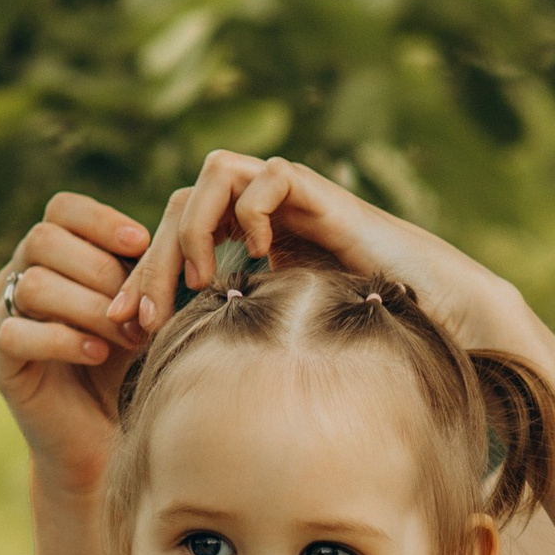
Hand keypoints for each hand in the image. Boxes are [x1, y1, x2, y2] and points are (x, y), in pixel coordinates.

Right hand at [0, 193, 159, 494]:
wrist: (108, 437)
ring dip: (90, 308)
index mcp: (52, 256)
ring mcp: (3, 318)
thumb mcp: (145, 311)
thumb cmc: (131, 366)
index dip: (100, 220)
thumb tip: (175, 239)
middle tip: (141, 310)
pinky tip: (97, 354)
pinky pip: (16, 333)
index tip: (142, 244)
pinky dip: (62, 340)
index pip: (60, 209)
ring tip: (128, 337)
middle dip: (101, 271)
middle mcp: (18, 278)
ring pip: (32, 285)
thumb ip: (147, 274)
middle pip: (42, 240)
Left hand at [127, 155, 519, 353]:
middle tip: (140, 316)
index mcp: (243, 239)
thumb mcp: (278, 335)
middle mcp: (262, 210)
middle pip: (180, 205)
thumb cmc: (362, 330)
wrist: (432, 309)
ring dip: (194, 229)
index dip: (142, 278)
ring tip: (201, 281)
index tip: (123, 329)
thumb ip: (234, 334)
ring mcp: (289, 195)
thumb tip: (177, 382)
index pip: (171, 238)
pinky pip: (268, 176)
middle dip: (152, 261)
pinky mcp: (319, 191)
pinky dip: (253, 214)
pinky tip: (262, 260)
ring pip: (214, 172)